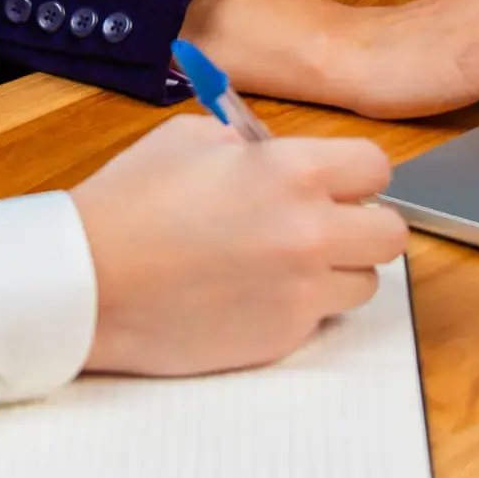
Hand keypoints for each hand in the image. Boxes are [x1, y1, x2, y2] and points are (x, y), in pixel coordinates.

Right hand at [69, 116, 407, 376]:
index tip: (333, 180)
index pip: (376, 167)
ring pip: (364, 283)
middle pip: (390, 233)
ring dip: (336, 271)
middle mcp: (310, 233)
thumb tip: (272, 157)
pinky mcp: (282, 338)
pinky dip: (297, 306)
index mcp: (292, 173)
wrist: (88, 283)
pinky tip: (251, 293)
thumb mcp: (189, 139)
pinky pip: (318, 318)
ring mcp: (301, 292)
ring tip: (285, 264)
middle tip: (323, 224)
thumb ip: (249, 145)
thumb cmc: (129, 204)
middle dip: (361, 224)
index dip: (353, 173)